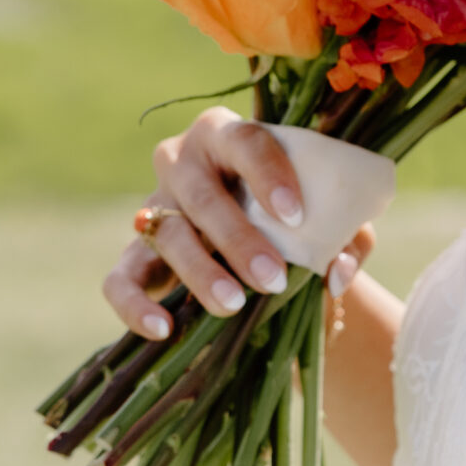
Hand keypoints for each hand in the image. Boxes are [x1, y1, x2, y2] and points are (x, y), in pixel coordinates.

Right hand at [102, 108, 374, 342]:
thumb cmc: (297, 214)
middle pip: (201, 194)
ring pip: (165, 235)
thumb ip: (346, 237)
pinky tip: (164, 329)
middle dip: (237, 238)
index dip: (268, 176)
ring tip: (233, 306)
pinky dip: (134, 304)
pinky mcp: (134, 252)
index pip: (246, 141)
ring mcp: (154, 207)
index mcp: (231, 135)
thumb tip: (337, 275)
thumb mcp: (332, 216)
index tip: (296, 216)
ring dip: (199, 272)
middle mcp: (183, 161)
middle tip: (272, 278)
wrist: (261, 238)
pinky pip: (120, 277)